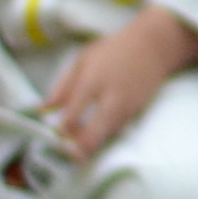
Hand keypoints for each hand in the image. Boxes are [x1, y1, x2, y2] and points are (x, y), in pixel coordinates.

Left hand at [47, 6, 197, 164]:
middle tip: (69, 152)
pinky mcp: (136, 112)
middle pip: (93, 135)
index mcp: (92, 82)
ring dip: (91, 143)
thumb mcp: (83, 60)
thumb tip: (44, 109)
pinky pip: (115, 130)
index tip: (56, 133)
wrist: (153, 47)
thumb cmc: (113, 50)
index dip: (62, 130)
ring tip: (79, 141)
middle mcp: (110, 98)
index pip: (73, 115)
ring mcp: (126, 107)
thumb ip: (63, 86)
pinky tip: (96, 128)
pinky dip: (104, 133)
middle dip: (79, 149)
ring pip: (105, 136)